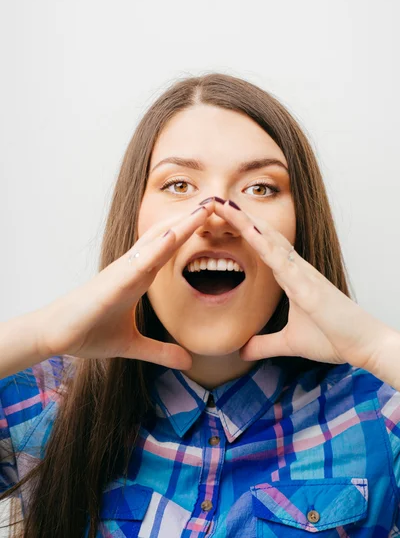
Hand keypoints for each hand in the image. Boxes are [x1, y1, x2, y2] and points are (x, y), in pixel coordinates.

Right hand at [36, 204, 213, 369]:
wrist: (56, 335)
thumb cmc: (89, 332)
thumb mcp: (133, 345)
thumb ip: (161, 352)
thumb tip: (188, 362)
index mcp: (140, 276)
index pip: (171, 248)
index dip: (191, 232)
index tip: (215, 219)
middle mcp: (134, 267)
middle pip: (168, 236)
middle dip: (192, 219)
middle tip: (218, 200)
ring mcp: (124, 270)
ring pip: (158, 241)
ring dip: (182, 224)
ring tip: (205, 207)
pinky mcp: (113, 281)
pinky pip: (139, 261)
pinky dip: (157, 248)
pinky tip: (174, 235)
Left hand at [212, 199, 397, 374]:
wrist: (364, 345)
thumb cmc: (333, 337)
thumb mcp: (289, 343)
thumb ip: (264, 344)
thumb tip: (242, 350)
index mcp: (291, 277)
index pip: (262, 247)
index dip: (243, 230)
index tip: (221, 218)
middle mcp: (296, 269)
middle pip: (262, 236)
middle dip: (239, 218)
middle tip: (215, 201)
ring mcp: (302, 275)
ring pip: (270, 241)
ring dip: (246, 223)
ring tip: (225, 205)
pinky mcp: (308, 288)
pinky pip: (282, 262)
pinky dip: (264, 245)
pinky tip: (248, 231)